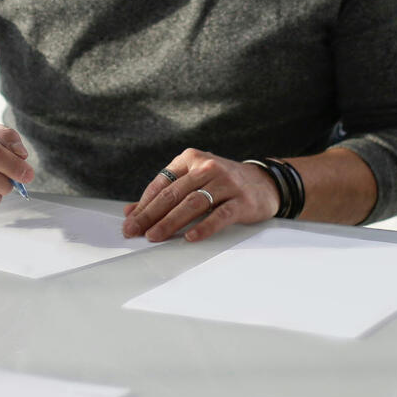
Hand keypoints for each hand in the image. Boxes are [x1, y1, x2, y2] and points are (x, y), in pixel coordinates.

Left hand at [121, 150, 278, 241]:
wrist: (265, 182)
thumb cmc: (222, 183)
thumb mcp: (194, 180)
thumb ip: (165, 194)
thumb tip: (131, 212)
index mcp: (191, 159)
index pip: (162, 183)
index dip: (144, 204)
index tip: (130, 222)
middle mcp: (207, 167)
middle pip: (174, 194)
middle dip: (151, 215)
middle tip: (135, 232)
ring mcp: (226, 183)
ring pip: (193, 203)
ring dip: (170, 222)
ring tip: (155, 236)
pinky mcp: (242, 201)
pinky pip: (220, 216)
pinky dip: (203, 227)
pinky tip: (189, 238)